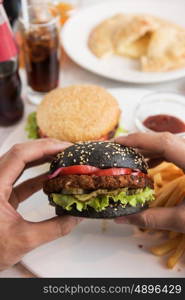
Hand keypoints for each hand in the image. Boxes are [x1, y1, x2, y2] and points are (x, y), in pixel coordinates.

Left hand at [0, 139, 81, 270]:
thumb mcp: (24, 240)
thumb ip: (54, 228)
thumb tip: (77, 216)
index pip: (20, 155)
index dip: (44, 147)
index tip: (65, 147)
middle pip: (20, 153)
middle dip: (46, 148)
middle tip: (67, 149)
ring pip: (20, 163)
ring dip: (42, 159)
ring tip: (62, 158)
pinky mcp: (2, 194)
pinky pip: (21, 178)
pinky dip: (37, 175)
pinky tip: (52, 176)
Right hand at [114, 132, 184, 232]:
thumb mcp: (184, 220)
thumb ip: (152, 218)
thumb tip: (122, 219)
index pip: (163, 142)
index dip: (138, 140)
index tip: (118, 142)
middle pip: (166, 140)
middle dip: (141, 144)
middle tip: (121, 152)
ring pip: (172, 144)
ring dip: (151, 149)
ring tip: (134, 160)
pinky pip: (178, 151)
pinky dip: (162, 155)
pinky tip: (153, 166)